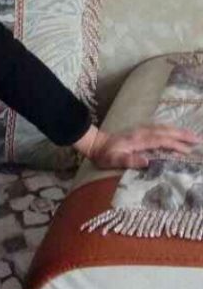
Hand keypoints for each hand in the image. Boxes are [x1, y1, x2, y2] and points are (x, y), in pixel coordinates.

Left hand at [76, 124, 201, 169]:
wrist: (96, 144)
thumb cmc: (104, 155)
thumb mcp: (112, 160)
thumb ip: (128, 160)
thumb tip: (147, 161)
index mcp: (137, 140)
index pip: (160, 141)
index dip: (174, 145)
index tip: (187, 150)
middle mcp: (141, 132)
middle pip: (165, 131)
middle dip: (182, 135)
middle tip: (198, 139)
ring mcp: (141, 130)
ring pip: (163, 128)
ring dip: (178, 131)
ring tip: (192, 135)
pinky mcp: (140, 131)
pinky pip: (159, 128)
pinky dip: (170, 129)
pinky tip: (176, 132)